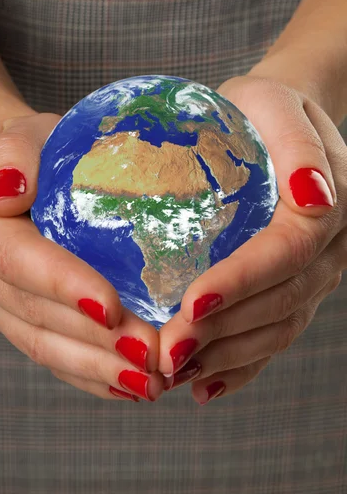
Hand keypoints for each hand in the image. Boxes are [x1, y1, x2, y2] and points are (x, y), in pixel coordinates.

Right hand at [0, 113, 162, 401]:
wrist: (11, 175)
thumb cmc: (30, 148)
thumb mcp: (23, 132)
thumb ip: (12, 153)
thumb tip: (7, 191)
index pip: (15, 258)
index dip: (61, 286)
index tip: (112, 308)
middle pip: (33, 313)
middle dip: (94, 341)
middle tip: (153, 356)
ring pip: (40, 344)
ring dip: (96, 368)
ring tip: (151, 383)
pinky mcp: (8, 316)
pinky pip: (45, 352)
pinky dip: (87, 374)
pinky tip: (126, 385)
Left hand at [158, 75, 346, 402]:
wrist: (280, 124)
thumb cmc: (266, 110)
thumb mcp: (278, 107)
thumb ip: (300, 149)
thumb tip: (316, 198)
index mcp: (328, 208)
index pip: (286, 254)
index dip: (242, 283)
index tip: (190, 304)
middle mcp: (327, 252)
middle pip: (279, 303)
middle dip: (222, 332)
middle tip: (165, 352)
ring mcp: (312, 276)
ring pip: (275, 329)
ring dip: (224, 357)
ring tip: (173, 372)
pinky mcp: (292, 289)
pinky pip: (271, 335)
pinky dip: (238, 366)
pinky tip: (203, 386)